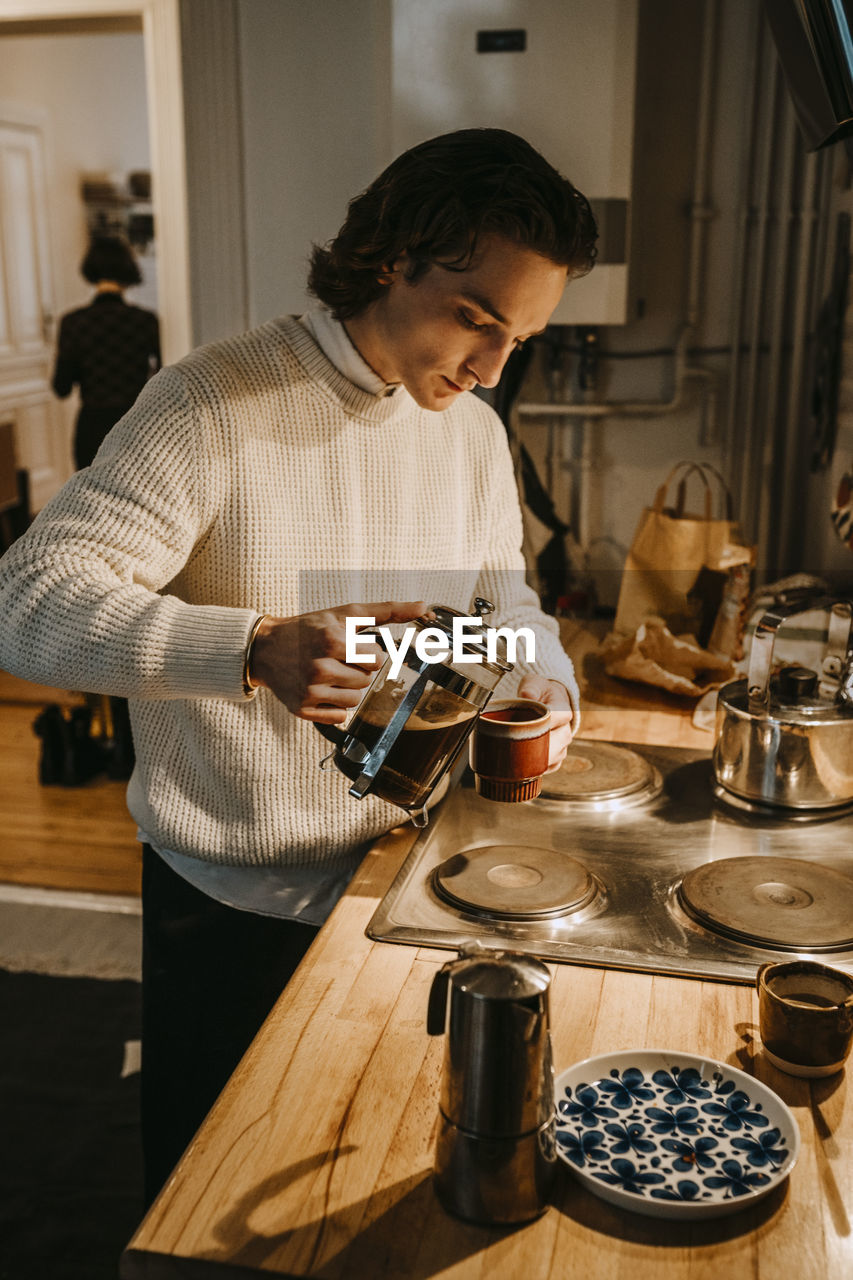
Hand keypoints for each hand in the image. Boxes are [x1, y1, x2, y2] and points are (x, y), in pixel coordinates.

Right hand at [249, 600, 425, 723]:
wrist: (266, 648)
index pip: (377, 659)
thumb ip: (387, 610)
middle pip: (367, 680)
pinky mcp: (302, 709)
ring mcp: (309, 691)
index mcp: (332, 641)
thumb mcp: (345, 614)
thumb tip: (423, 606)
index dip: (367, 652)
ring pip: (356, 699)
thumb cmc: (309, 629)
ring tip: (329, 673)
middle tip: (337, 659)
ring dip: (349, 687)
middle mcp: (319, 667)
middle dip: (358, 669)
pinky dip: (335, 705)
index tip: (349, 647)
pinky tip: (321, 689)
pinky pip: (340, 716)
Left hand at [516, 675, 574, 769]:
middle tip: (514, 745)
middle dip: (536, 746)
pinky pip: (549, 767)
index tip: (523, 725)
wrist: (545, 701)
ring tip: (515, 754)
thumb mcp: (534, 683)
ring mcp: (562, 745)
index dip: (541, 723)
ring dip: (535, 758)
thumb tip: (527, 695)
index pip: (558, 718)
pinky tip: (523, 763)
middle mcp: (566, 729)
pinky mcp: (556, 757)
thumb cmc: (538, 692)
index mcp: (563, 709)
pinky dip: (537, 768)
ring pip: (553, 758)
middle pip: (556, 743)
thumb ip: (531, 687)